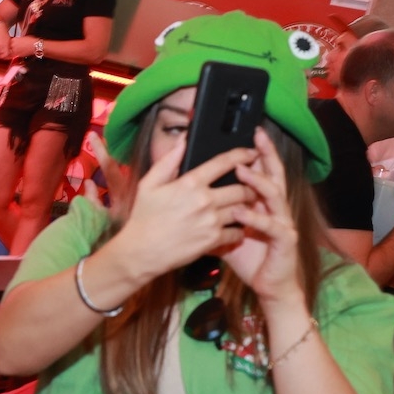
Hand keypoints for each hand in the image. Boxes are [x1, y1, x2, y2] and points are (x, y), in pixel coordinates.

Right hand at [115, 141, 253, 279]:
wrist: (141, 252)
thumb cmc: (143, 218)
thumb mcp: (149, 184)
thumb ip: (168, 161)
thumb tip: (183, 141)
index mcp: (190, 183)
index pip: (223, 163)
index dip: (242, 155)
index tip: (251, 153)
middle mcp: (204, 200)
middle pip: (241, 188)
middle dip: (250, 186)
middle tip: (252, 186)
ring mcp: (211, 221)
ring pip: (243, 209)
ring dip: (247, 207)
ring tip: (246, 206)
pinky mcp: (213, 240)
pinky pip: (237, 232)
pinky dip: (239, 230)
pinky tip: (234, 227)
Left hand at [222, 126, 302, 305]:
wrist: (268, 285)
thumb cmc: (249, 258)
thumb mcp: (226, 233)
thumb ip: (213, 214)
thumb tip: (192, 199)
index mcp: (263, 203)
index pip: (261, 171)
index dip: (257, 153)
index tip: (249, 134)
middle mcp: (276, 208)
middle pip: (274, 175)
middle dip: (266, 156)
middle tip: (255, 139)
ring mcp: (282, 222)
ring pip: (274, 195)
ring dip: (258, 182)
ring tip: (242, 171)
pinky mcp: (285, 240)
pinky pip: (271, 225)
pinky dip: (255, 217)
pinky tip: (241, 211)